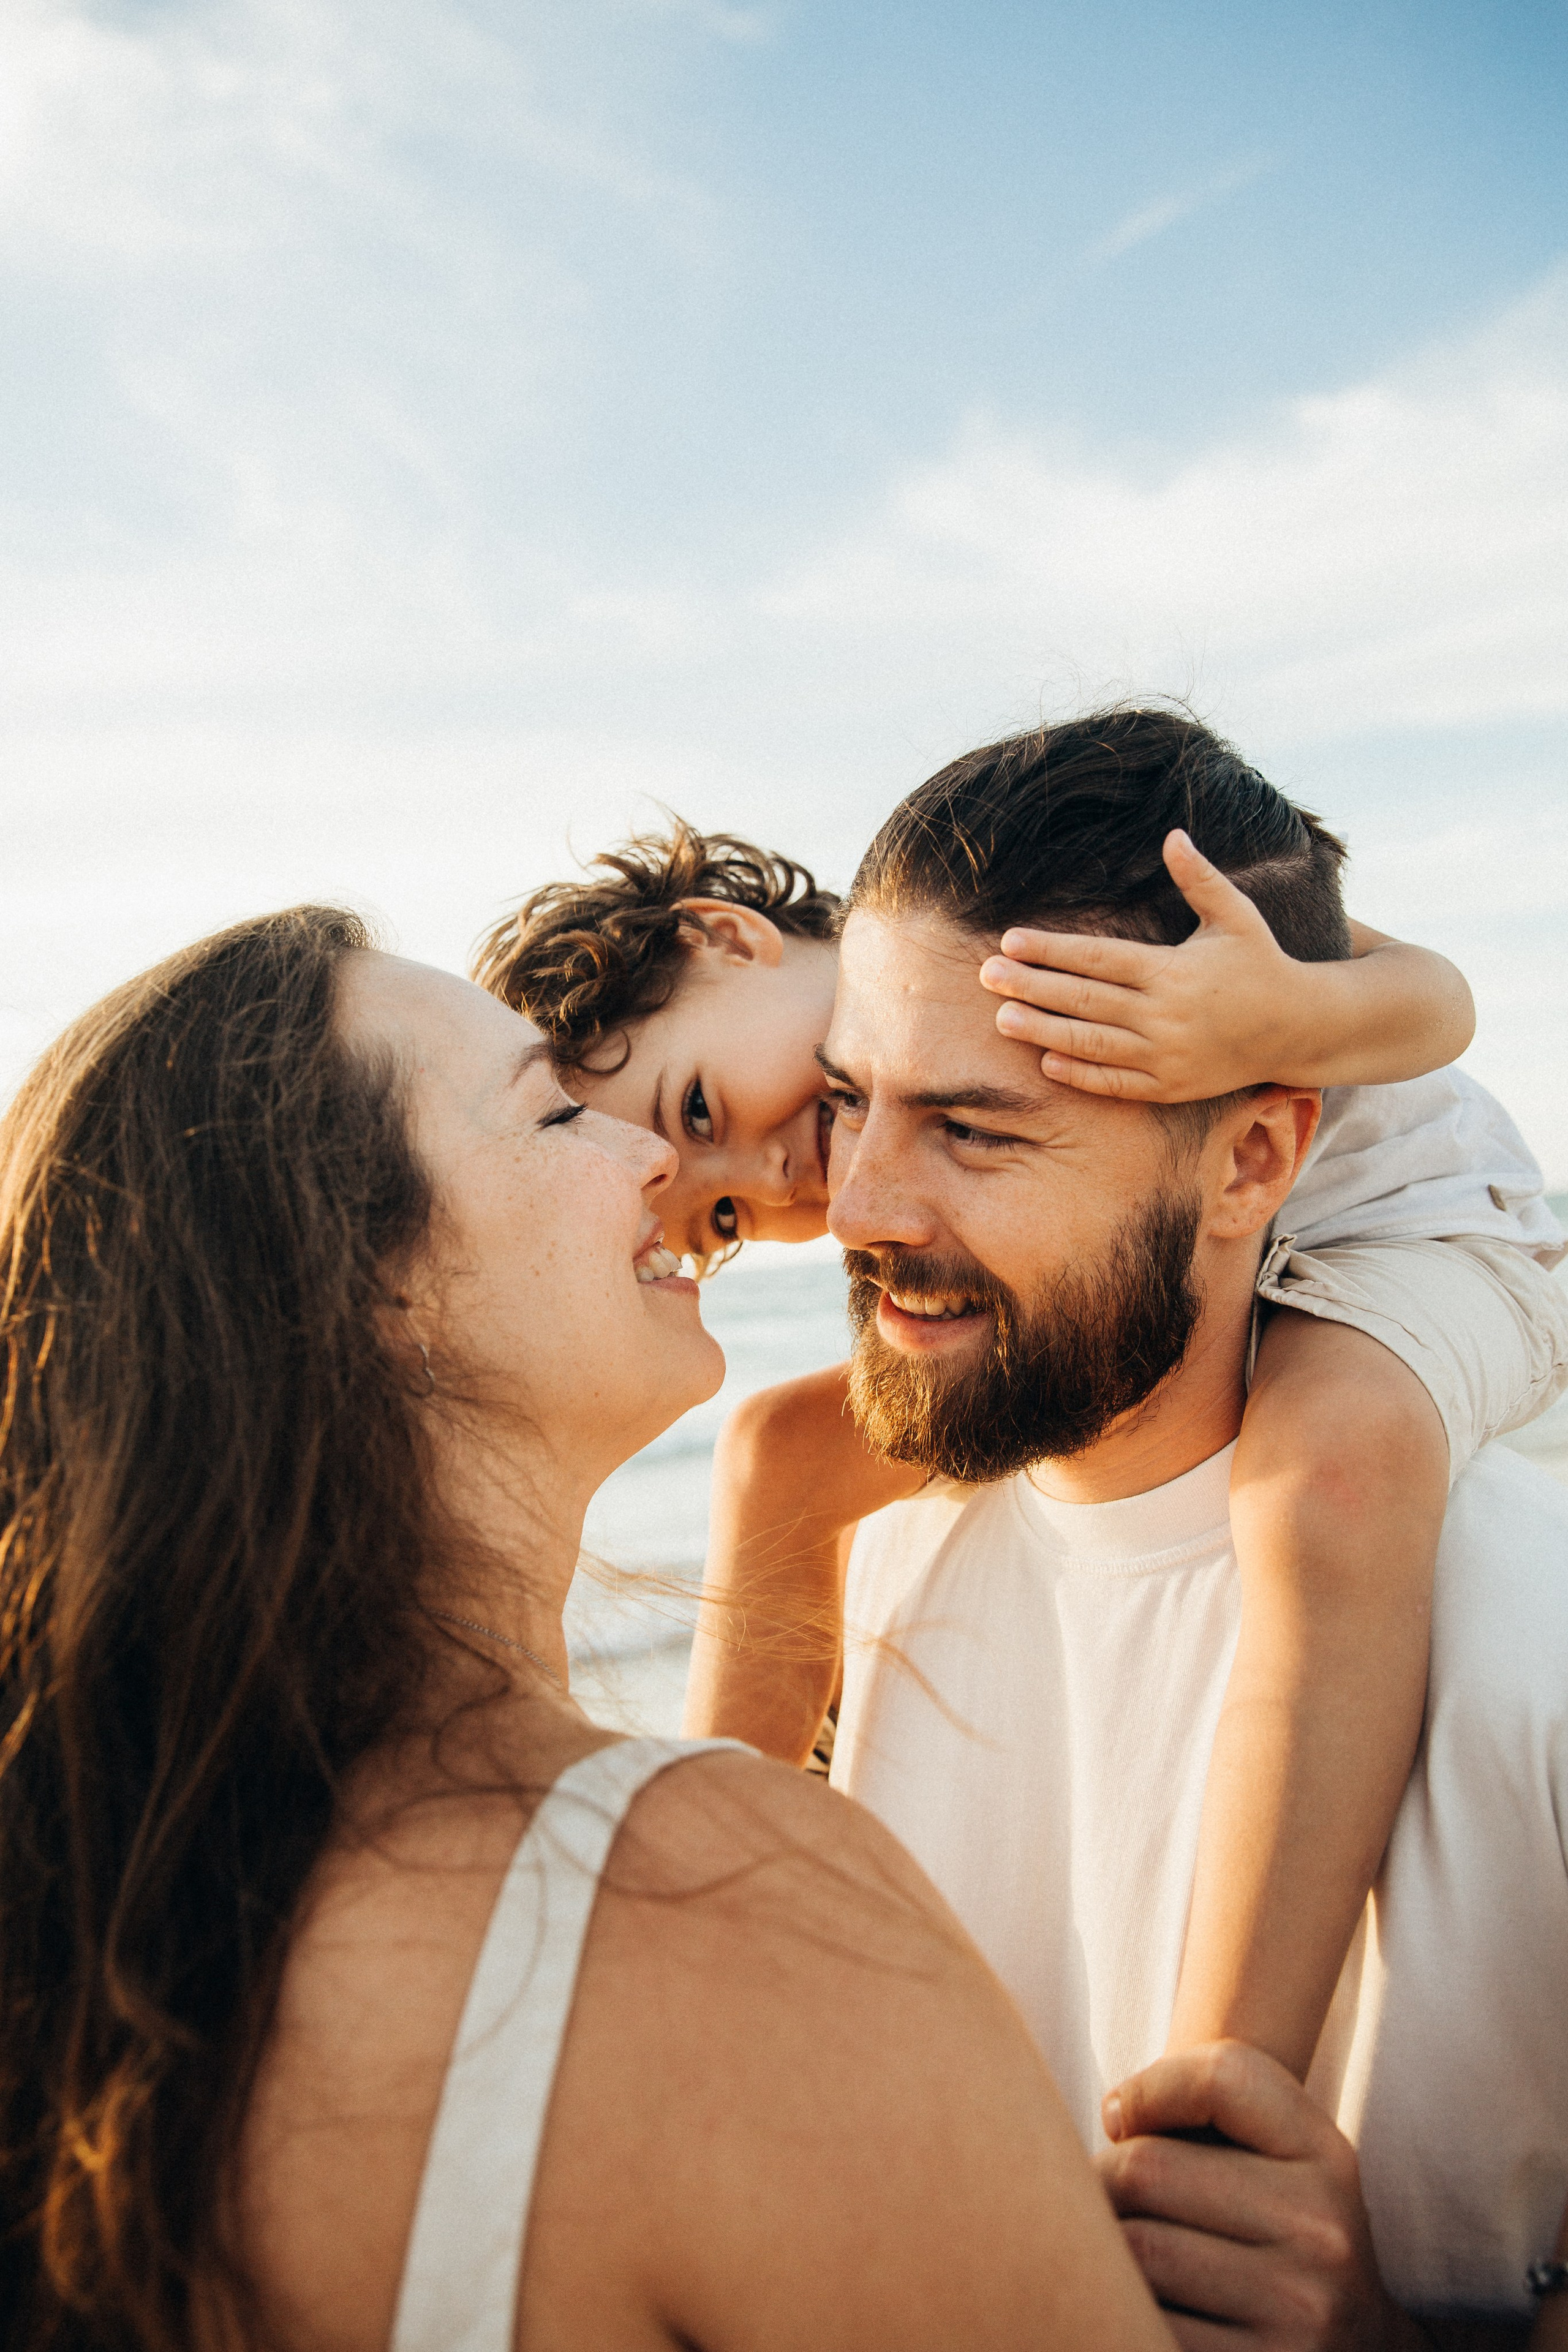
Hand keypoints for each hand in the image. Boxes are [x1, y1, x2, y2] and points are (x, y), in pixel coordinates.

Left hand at [978, 830, 1312, 1101]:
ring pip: (1092, 1044)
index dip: (1052, 950)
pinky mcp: (1171, 1086)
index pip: (1098, 958)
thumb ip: (1199, 878)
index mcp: (1173, 971)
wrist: (1298, 1028)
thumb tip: (1172, 835)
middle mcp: (1165, 1016)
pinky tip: (1046, 1062)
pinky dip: (1080, 1075)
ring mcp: (1166, 1056)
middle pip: (1084, 1000)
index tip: (1011, 940)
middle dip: (1032, 987)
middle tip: (985, 976)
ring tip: (1001, 1018)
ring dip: (1042, 1032)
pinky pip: (1116, 1084)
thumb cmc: (1261, 963)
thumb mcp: (1236, 916)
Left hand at [1099, 2041, 1424, 2349]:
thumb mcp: (1273, 2159)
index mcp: (1327, 2159)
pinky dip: (1121, 2311)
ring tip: (1115, 2256)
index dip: (1145, 2090)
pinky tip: (1135, 2308)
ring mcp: (1298, 2314)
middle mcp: (1324, 2235)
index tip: (1123, 2122)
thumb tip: (1115, 2119)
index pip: (1221, 2076)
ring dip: (1100, 2251)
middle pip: (1146, 2168)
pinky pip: (1143, 2323)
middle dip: (1100, 2180)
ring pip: (1134, 2251)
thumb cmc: (1273, 2236)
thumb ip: (1202, 2108)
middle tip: (1103, 2203)